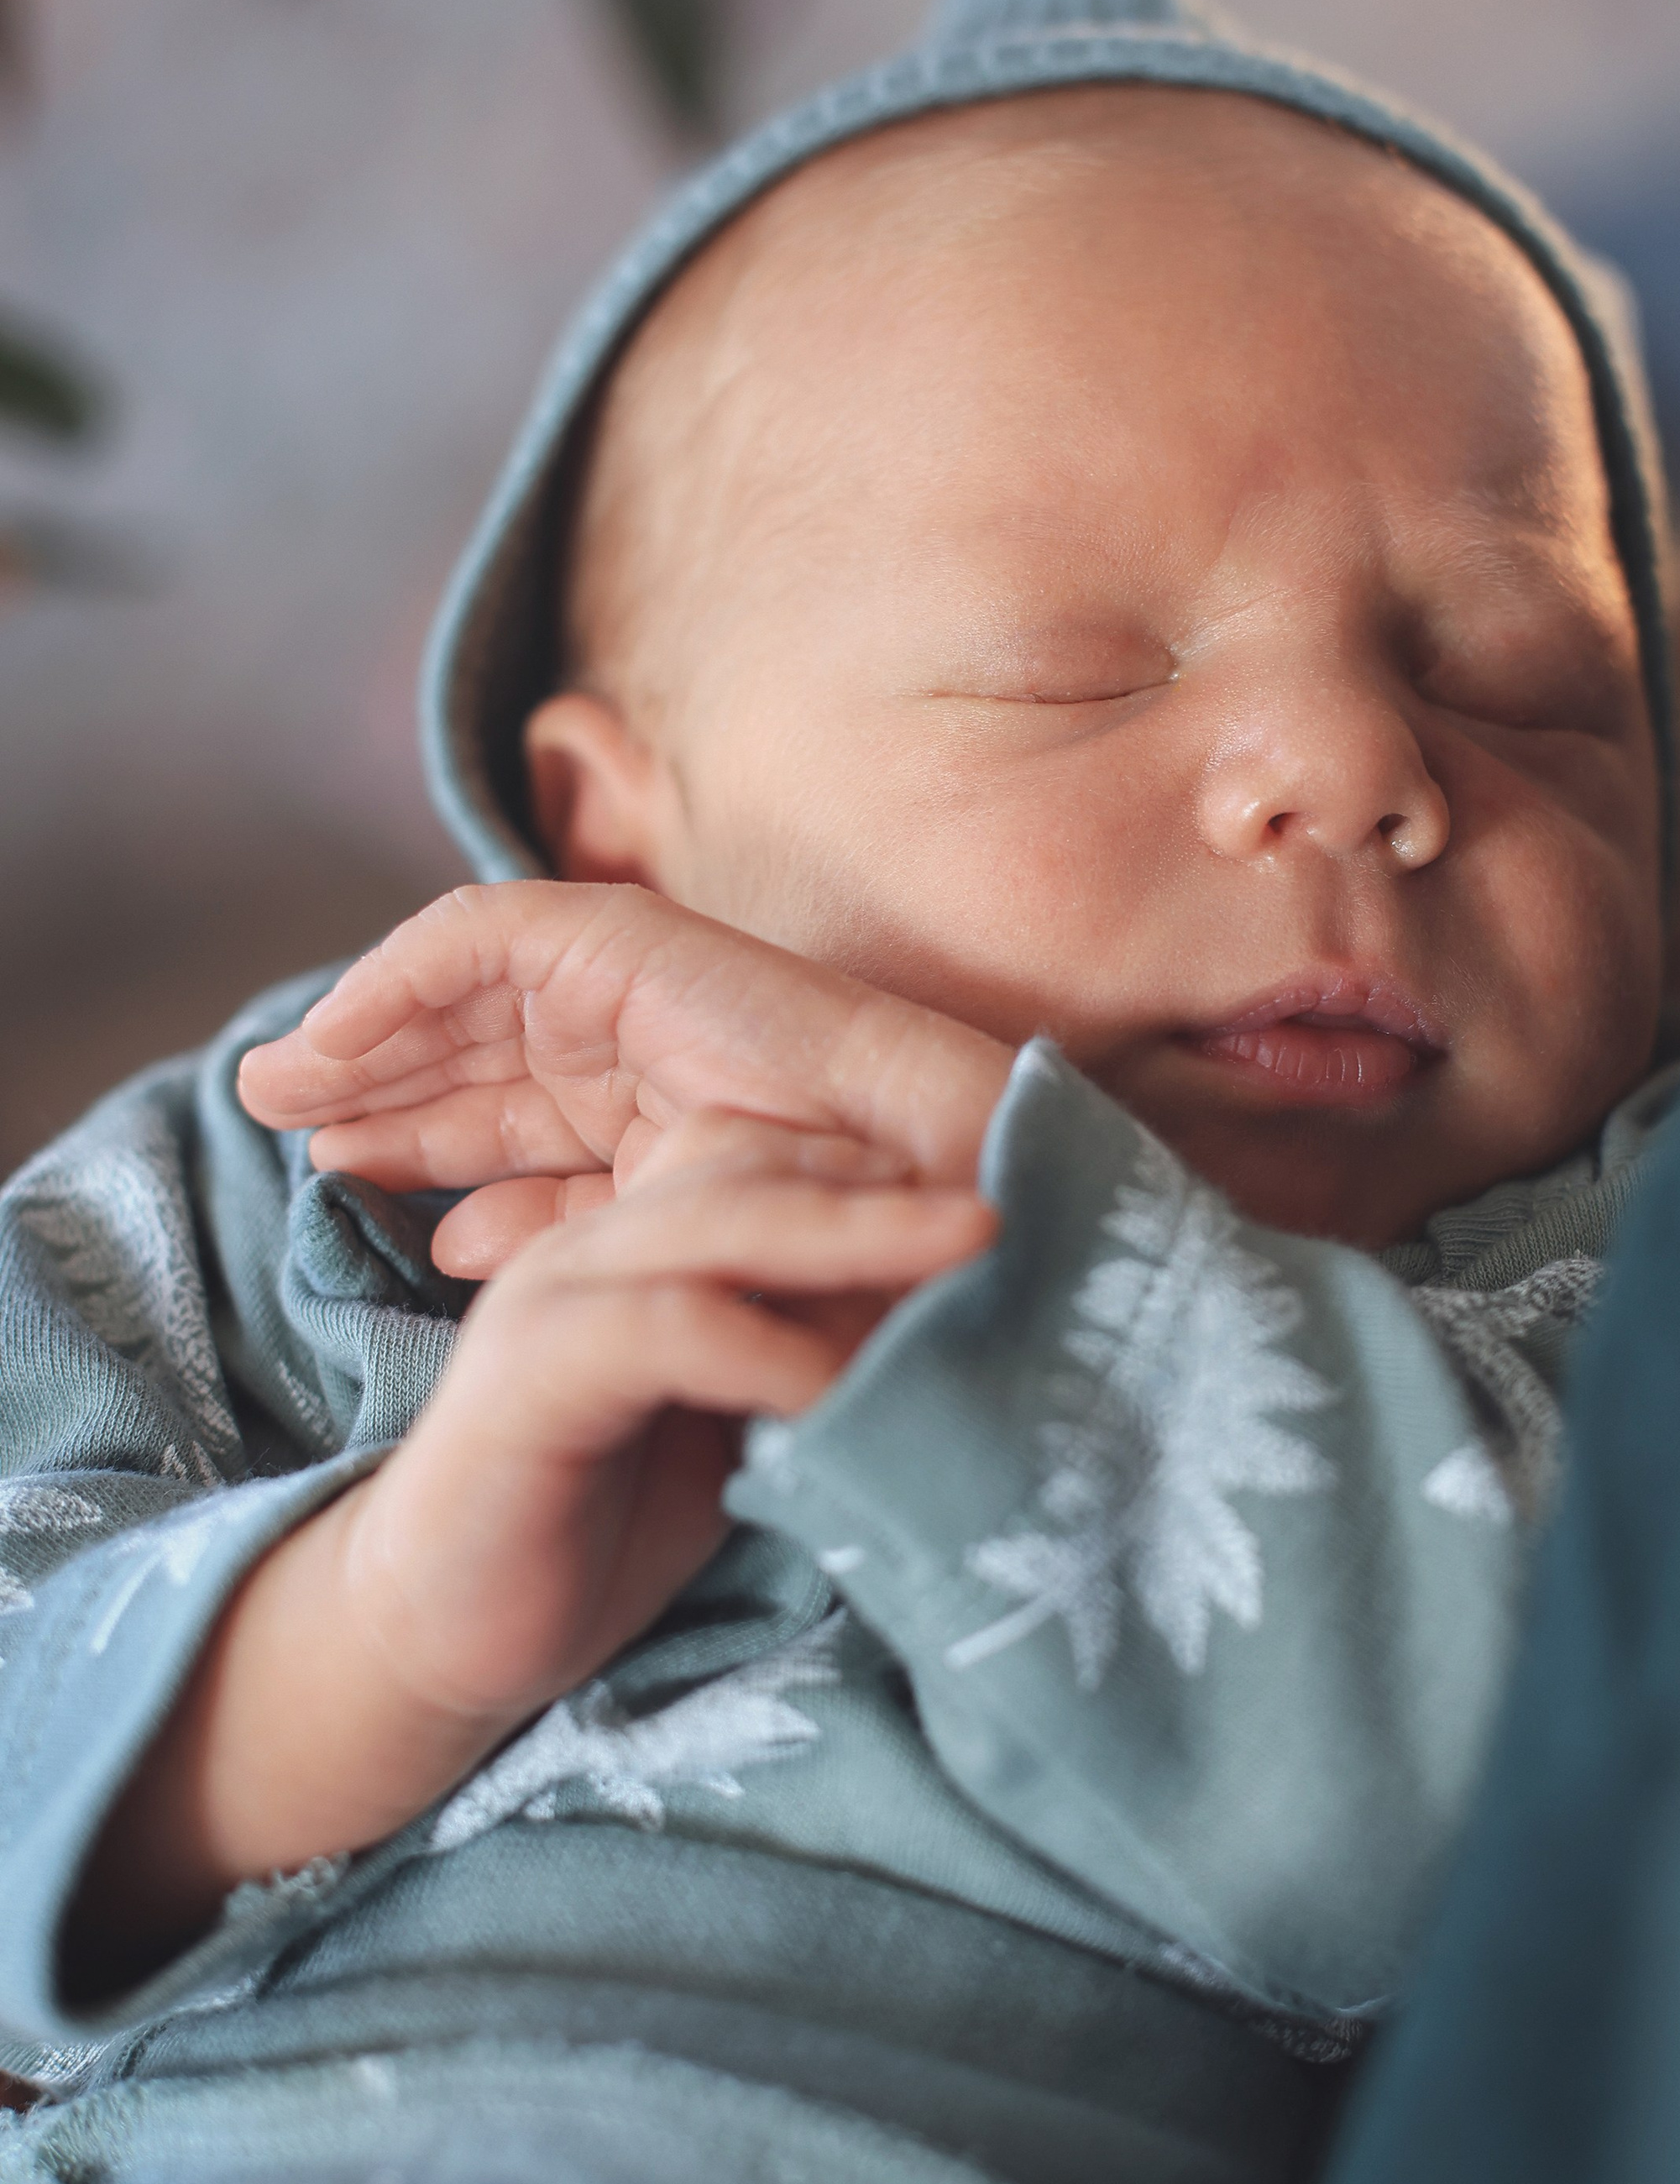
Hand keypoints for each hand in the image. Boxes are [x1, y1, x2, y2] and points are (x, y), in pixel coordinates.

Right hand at [69, 1117, 994, 1991]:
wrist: (438, 1632)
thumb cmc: (600, 1522)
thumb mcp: (731, 1418)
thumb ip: (811, 1355)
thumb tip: (963, 1329)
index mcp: (644, 1239)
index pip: (779, 1156)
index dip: (895, 1172)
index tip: (1020, 1197)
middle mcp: (599, 1243)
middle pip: (761, 1163)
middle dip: (899, 1179)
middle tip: (1023, 1195)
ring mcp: (556, 1299)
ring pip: (722, 1222)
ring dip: (859, 1235)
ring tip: (974, 1251)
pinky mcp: (531, 1379)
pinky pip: (668, 1329)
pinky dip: (768, 1350)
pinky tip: (841, 1390)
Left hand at [237, 881, 1016, 1270]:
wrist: (913, 1187)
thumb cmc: (811, 1241)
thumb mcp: (648, 1247)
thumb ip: (550, 1232)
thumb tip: (449, 1243)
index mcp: (653, 1117)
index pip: (507, 1125)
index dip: (414, 1146)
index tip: (329, 1186)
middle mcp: (636, 1046)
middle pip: (469, 1056)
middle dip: (366, 1082)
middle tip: (263, 1114)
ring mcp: (630, 987)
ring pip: (455, 997)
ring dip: (358, 1031)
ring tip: (272, 1080)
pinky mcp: (621, 938)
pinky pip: (473, 937)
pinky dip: (394, 976)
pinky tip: (334, 1032)